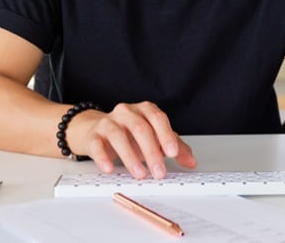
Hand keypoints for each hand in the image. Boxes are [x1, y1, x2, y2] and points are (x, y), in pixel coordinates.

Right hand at [68, 101, 197, 178]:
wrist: (95, 130)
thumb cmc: (129, 134)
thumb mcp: (154, 138)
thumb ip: (174, 147)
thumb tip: (191, 161)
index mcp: (144, 110)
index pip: (157, 118)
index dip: (165, 135)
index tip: (172, 153)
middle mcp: (126, 112)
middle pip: (140, 128)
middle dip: (151, 152)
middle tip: (159, 171)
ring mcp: (108, 122)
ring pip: (118, 136)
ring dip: (131, 157)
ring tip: (140, 174)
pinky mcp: (93, 135)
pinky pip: (97, 145)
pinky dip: (103, 157)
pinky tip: (110, 169)